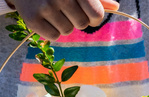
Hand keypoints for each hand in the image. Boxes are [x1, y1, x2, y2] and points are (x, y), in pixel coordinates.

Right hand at [5, 0, 119, 39]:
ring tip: (54, 13)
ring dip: (64, 25)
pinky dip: (52, 32)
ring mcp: (46, 7)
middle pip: (82, 24)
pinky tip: (46, 19)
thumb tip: (115, 7)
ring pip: (67, 31)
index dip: (95, 18)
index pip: (96, 14)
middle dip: (77, 20)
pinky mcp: (33, 20)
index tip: (90, 16)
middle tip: (67, 11)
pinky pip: (54, 37)